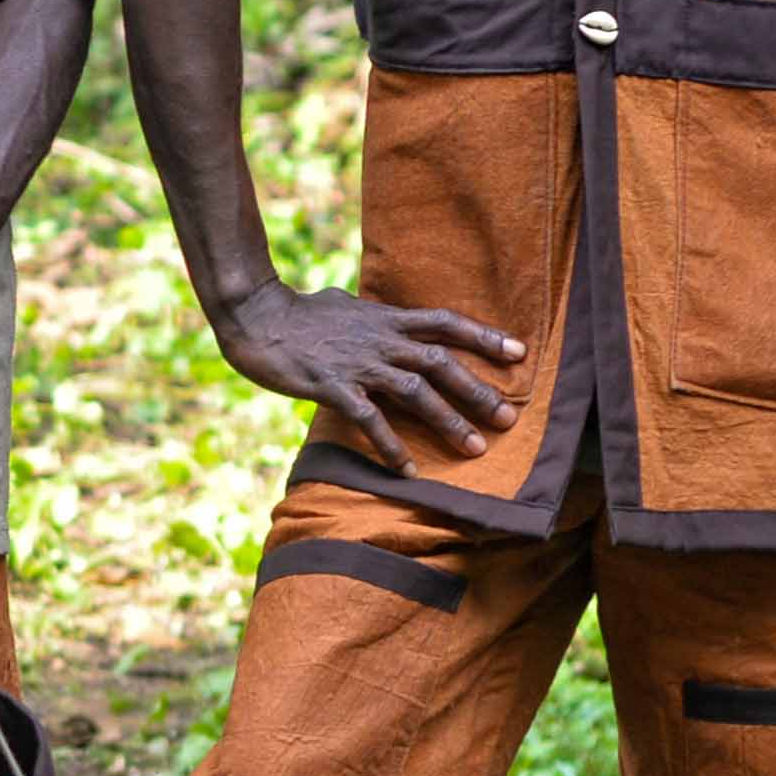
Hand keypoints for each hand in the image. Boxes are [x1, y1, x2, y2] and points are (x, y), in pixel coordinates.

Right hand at [215, 277, 524, 465]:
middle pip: (440, 362)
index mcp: (386, 319)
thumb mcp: (343, 304)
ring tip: (474, 448)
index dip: (484, 335)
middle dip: (477, 390)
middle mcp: (380, 340)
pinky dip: (391, 445)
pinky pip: (369, 419)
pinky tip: (407, 470)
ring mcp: (358, 363)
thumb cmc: (297, 312)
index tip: (519, 352)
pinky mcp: (332, 386)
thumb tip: (373, 310)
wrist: (256, 315)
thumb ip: (368, 314)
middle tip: (508, 418)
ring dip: (448, 420)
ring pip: (415, 391)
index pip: (445, 322)